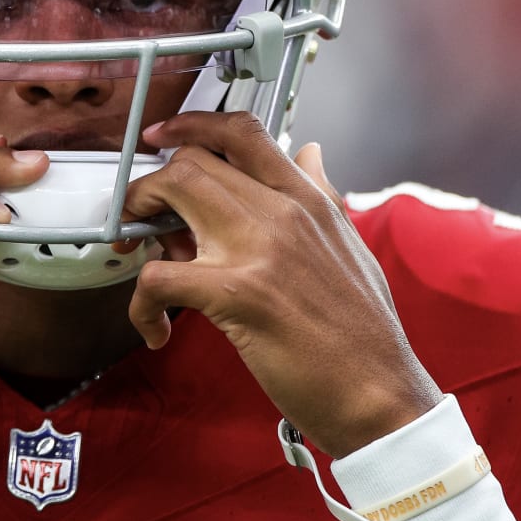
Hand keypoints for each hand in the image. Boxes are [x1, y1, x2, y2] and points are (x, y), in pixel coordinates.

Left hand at [121, 112, 441, 456]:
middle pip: (194, 161)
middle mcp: (284, 213)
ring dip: (138, 223)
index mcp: (308, 199)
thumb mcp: (351, 245)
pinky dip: (142, 305)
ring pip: (172, 195)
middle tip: (145, 217)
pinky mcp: (237, 296)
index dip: (190, 125)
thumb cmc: (364, 333)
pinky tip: (156, 329)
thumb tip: (310, 153)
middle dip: (153, 184)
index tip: (161, 136)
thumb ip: (323, 195)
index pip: (243, 133)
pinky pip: (159, 277)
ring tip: (145, 260)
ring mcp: (260, 250)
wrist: (381, 395)